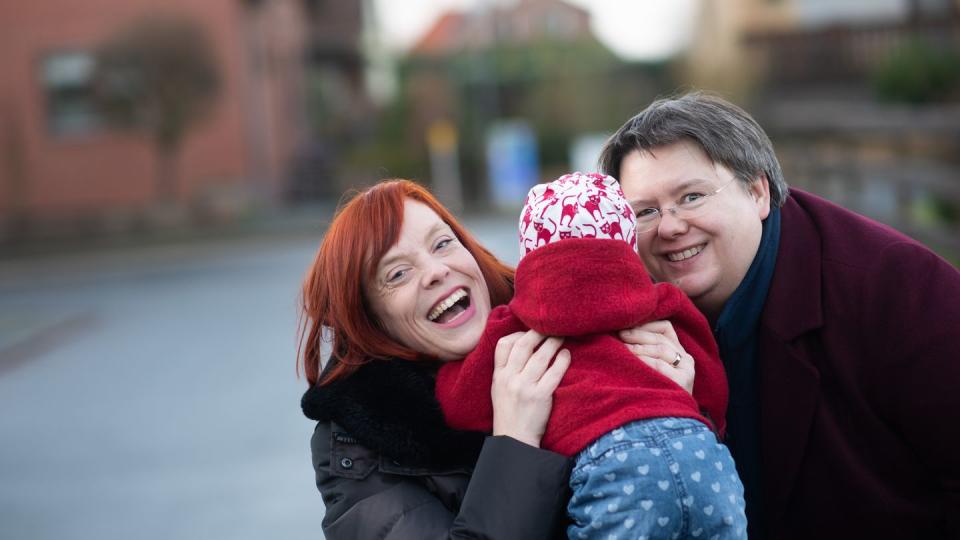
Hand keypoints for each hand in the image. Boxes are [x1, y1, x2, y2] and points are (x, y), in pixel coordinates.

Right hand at [491, 330, 570, 447]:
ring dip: (553, 343)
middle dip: (538, 333)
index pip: (504, 345)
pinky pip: (554, 373)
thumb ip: (507, 369)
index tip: (530, 332)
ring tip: (561, 336)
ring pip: (540, 357)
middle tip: (550, 327)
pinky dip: (561, 360)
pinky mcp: (540, 396)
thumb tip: (522, 346)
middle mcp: (510, 378)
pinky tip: (566, 354)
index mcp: (498, 375)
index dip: (519, 334)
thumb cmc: (509, 412)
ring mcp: (525, 387)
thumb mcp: (499, 388)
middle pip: (523, 346)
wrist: (514, 439)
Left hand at [620, 320, 694, 394]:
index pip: (665, 328)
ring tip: (622, 348)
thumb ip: (645, 351)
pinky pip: (658, 365)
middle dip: (637, 334)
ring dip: (638, 347)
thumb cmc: (653, 393)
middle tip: (619, 334)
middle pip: (660, 338)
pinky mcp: (682, 382)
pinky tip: (630, 361)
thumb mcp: (651, 370)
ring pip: (660, 349)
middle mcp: (686, 360)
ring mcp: (686, 371)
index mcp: (679, 352)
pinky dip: (642, 361)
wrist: (667, 423)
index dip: (645, 324)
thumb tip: (620, 332)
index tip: (626, 324)